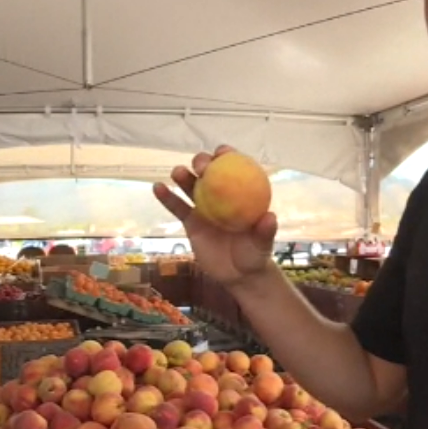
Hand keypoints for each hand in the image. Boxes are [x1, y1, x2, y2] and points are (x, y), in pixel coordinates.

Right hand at [153, 145, 277, 286]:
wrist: (238, 275)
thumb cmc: (254, 255)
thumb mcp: (261, 245)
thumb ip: (264, 232)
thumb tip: (270, 217)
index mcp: (240, 193)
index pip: (234, 167)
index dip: (227, 155)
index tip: (221, 153)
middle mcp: (221, 195)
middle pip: (208, 172)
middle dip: (202, 162)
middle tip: (201, 167)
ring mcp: (204, 207)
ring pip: (190, 186)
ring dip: (182, 175)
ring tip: (177, 172)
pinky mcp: (190, 221)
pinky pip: (177, 207)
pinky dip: (166, 197)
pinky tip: (157, 188)